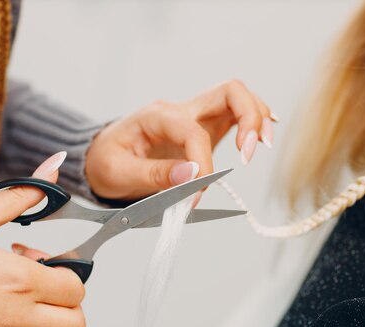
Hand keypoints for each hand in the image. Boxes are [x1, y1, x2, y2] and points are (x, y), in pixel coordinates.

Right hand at [0, 152, 86, 326]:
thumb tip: (52, 169)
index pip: (75, 288)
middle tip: (48, 279)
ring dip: (48, 311)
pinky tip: (2, 296)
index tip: (51, 258)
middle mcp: (16, 313)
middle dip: (70, 300)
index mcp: (20, 281)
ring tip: (21, 286)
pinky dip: (25, 322)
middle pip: (75, 323)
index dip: (70, 271)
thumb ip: (22, 196)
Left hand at [85, 79, 275, 199]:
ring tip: (261, 147)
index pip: (194, 132)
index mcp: (157, 116)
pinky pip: (236, 117)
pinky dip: (253, 125)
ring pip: (238, 99)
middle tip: (250, 152)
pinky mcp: (207, 131)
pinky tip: (261, 139)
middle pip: (229, 92)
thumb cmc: (108, 162)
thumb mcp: (118, 172)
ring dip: (257, 119)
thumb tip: (191, 175)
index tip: (195, 195)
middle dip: (249, 117)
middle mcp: (181, 110)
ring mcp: (197, 117)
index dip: (202, 165)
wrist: (103, 159)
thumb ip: (155, 174)